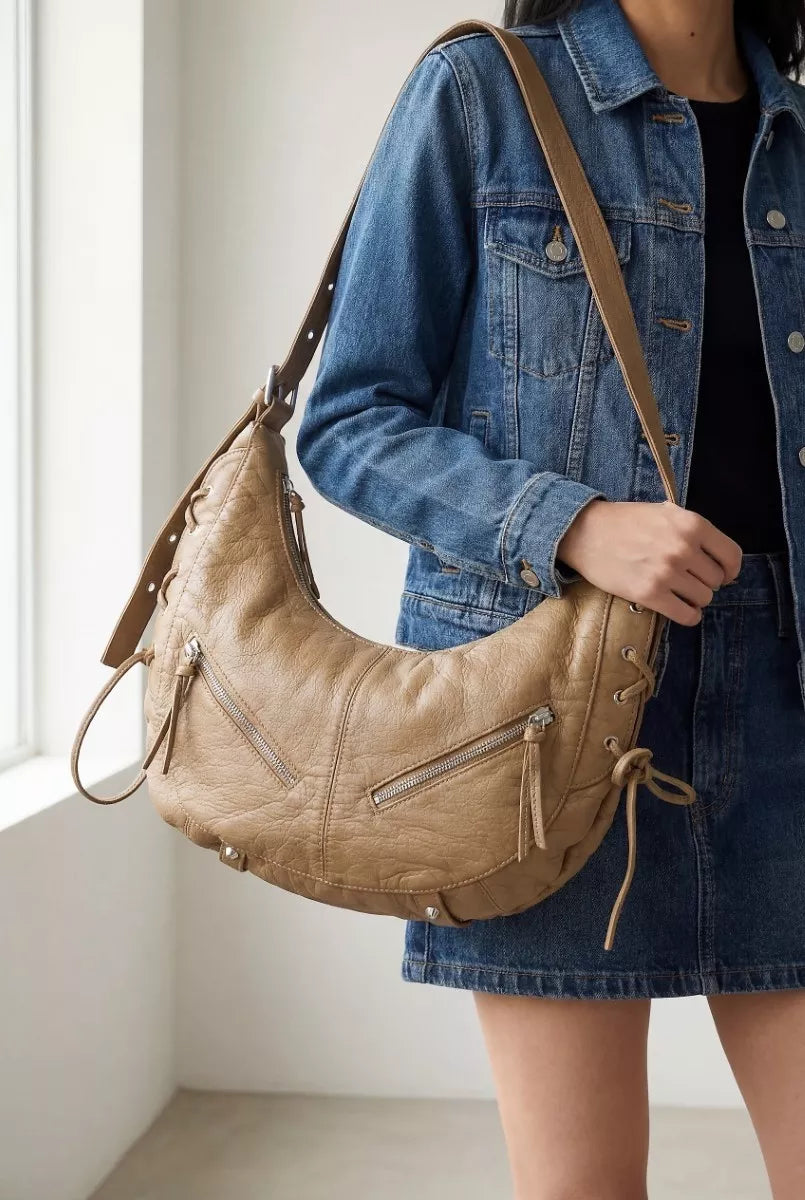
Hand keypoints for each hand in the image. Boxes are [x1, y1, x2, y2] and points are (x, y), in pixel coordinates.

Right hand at [556, 499, 742, 625]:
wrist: (585, 532)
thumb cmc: (624, 521)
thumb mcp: (665, 512)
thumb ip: (692, 530)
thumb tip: (717, 556)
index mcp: (692, 524)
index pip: (731, 556)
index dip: (730, 569)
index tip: (724, 575)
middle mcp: (683, 548)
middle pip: (716, 580)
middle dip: (705, 582)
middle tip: (688, 580)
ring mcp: (667, 572)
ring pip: (704, 598)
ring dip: (694, 598)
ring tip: (678, 592)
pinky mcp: (650, 594)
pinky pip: (686, 615)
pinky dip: (688, 616)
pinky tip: (680, 609)